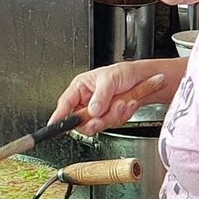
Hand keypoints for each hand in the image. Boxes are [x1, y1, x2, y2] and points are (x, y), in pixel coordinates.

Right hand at [49, 62, 167, 134]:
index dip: (59, 115)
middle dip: (94, 120)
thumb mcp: (110, 79)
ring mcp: (97, 111)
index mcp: (80, 87)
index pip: (65, 104)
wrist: (143, 80)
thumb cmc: (124, 73)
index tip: (55, 124)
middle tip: (102, 116)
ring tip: (122, 102)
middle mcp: (86, 101)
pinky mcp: (108, 118)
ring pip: (97, 125)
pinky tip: (126, 105)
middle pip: (80, 121)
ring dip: (112, 116)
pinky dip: (121, 116)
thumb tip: (92, 110)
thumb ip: (100, 96)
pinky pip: (111, 124)